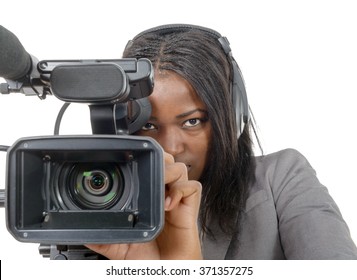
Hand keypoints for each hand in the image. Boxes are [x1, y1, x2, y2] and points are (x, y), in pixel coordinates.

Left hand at [86, 152, 201, 258]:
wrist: (164, 273)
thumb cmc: (148, 260)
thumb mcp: (120, 247)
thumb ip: (103, 238)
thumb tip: (83, 234)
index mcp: (149, 200)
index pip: (149, 169)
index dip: (144, 160)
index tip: (132, 161)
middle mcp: (163, 196)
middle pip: (166, 162)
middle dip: (159, 159)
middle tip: (149, 169)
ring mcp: (177, 201)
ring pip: (180, 169)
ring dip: (169, 172)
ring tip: (159, 186)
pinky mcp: (189, 209)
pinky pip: (193, 187)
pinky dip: (182, 189)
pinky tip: (169, 203)